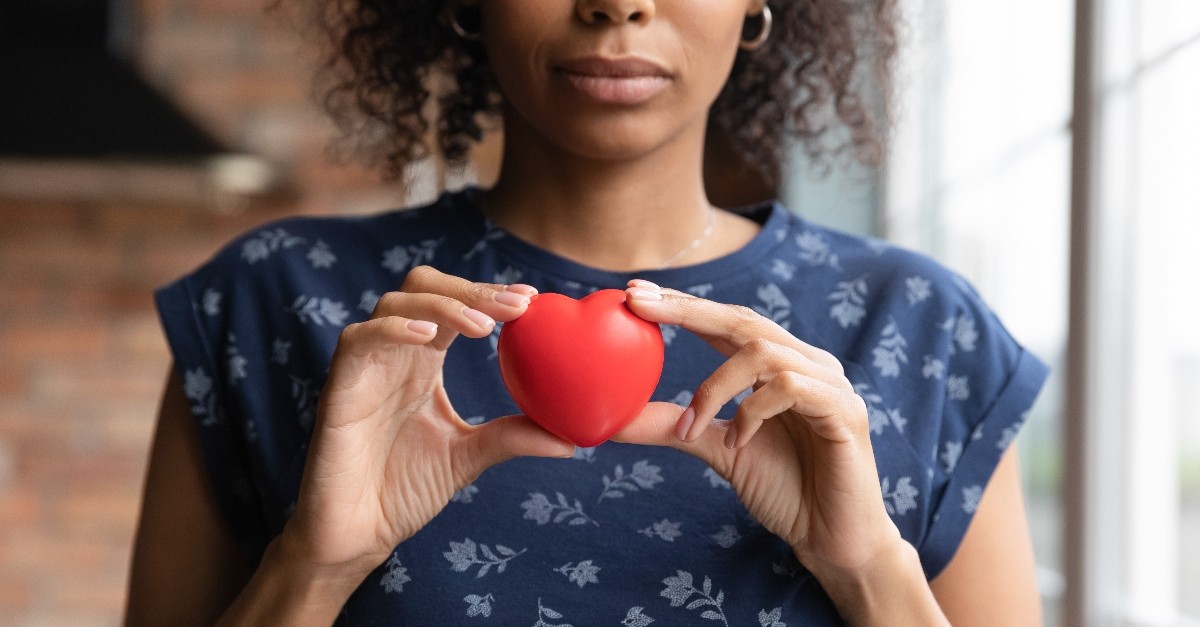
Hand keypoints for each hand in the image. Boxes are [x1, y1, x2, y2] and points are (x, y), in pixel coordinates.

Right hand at [279, 266, 574, 584]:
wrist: (355, 535)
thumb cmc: (401, 492)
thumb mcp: (468, 458)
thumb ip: (511, 438)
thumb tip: (572, 440)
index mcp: (423, 362)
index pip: (456, 306)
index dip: (489, 294)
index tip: (532, 299)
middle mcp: (394, 354)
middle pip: (425, 287)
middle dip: (471, 288)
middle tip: (517, 306)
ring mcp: (365, 367)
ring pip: (394, 302)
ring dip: (443, 305)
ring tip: (483, 328)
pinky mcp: (339, 387)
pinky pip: (358, 339)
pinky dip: (394, 329)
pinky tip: (430, 337)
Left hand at [615, 281, 905, 586]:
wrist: (833, 539)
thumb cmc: (784, 490)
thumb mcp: (719, 450)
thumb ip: (675, 427)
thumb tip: (613, 418)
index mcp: (779, 366)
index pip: (727, 322)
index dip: (684, 305)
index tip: (635, 296)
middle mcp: (806, 364)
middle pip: (743, 320)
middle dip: (688, 310)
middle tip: (640, 305)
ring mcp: (829, 384)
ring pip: (762, 353)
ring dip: (714, 387)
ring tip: (690, 427)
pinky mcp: (844, 410)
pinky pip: (791, 386)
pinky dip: (752, 411)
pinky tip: (738, 442)